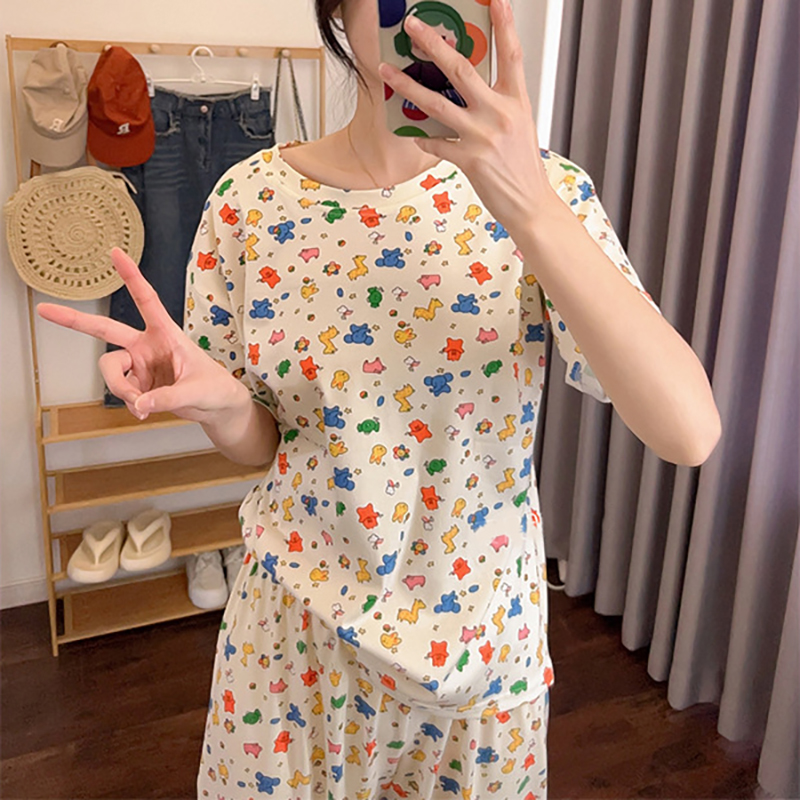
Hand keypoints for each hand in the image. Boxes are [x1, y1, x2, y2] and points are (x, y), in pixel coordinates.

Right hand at [37, 247, 248, 423]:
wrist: (218, 407)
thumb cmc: (215, 388)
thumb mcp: (197, 391)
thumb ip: (168, 397)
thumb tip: (139, 403)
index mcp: (166, 334)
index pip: (147, 300)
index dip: (131, 277)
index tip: (116, 253)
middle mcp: (147, 346)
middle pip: (105, 331)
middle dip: (75, 320)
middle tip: (45, 310)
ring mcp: (140, 366)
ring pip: (111, 372)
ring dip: (120, 388)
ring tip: (141, 404)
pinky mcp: (137, 385)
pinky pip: (121, 393)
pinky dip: (130, 404)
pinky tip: (145, 410)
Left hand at [377, 0, 557, 237]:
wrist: (530, 205)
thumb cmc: (523, 168)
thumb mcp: (519, 126)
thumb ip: (497, 104)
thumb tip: (471, 90)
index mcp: (516, 101)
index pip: (511, 54)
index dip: (504, 24)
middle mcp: (499, 113)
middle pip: (461, 69)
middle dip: (433, 44)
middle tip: (413, 26)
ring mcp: (483, 136)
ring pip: (437, 103)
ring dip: (407, 85)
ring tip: (386, 71)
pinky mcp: (469, 160)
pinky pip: (435, 143)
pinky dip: (422, 138)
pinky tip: (412, 134)